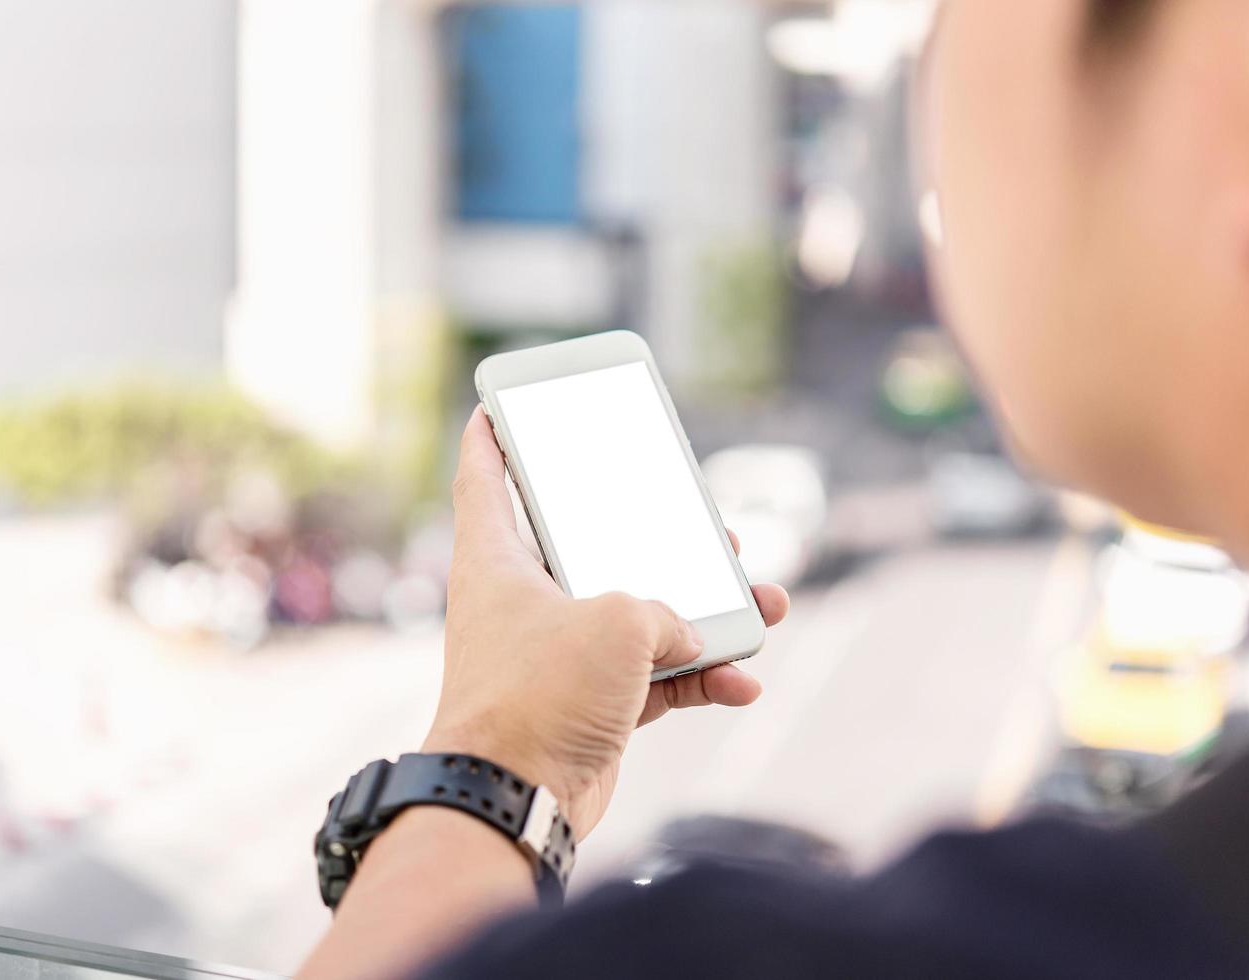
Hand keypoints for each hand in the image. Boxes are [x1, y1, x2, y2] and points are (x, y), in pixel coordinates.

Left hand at [422, 407, 789, 838]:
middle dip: (656, 529)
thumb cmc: (539, 693)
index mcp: (497, 556)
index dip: (493, 436)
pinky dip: (701, 677)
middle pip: (592, 542)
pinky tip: (744, 680)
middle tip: (700, 515)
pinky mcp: (590, 703)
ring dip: (704, 610)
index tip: (498, 407)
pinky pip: (656, 676)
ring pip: (640, 612)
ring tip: (763, 600)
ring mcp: (559, 654)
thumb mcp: (617, 620)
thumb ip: (664, 608)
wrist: (513, 799)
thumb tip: (686, 635)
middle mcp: (523, 599)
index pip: (485, 476)